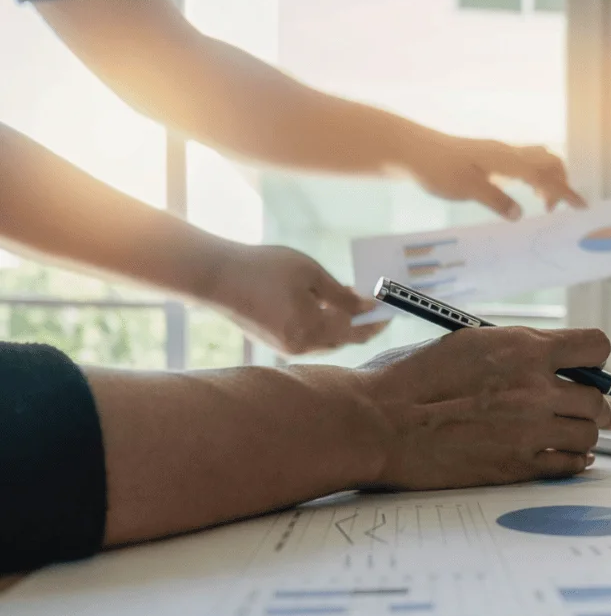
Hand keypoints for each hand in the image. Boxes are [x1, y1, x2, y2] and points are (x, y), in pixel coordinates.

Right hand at [209, 245, 386, 354]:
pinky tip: (319, 304)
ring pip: (323, 340)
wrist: (215, 276)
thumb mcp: (311, 274)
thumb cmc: (265, 268)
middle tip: (370, 300)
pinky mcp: (273, 343)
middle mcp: (300, 346)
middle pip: (341, 339)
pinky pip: (306, 337)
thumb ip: (343, 296)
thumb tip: (368, 308)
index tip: (390, 310)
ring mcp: (285, 348)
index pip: (356, 333)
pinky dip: (318, 324)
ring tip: (345, 296)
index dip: (376, 323)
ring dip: (338, 322)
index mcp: (312, 330)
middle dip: (358, 322)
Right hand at [355, 327, 610, 488]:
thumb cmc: (419, 379)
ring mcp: (531, 431)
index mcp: (525, 349)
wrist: (385, 422)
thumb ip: (517, 351)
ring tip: (573, 433)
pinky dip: (574, 460)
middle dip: (599, 402)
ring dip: (585, 432)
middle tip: (594, 408)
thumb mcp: (472, 343)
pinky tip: (565, 456)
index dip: (595, 358)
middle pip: (598, 398)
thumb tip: (552, 360)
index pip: (595, 346)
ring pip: (589, 433)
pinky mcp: (520, 466)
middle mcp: (536, 389)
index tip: (589, 368)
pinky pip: (571, 465)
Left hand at [401, 131, 586, 219]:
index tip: (581, 206)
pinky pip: (522, 163)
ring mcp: (498, 153)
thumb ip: (495, 200)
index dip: (565, 191)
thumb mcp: (466, 189)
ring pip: (536, 159)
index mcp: (505, 160)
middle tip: (551, 209)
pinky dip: (533, 176)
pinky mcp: (489, 156)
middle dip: (560, 182)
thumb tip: (519, 213)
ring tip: (539, 202)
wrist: (412, 150)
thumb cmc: (437, 169)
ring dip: (547, 179)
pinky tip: (520, 192)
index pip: (545, 175)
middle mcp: (506, 153)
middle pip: (548, 160)